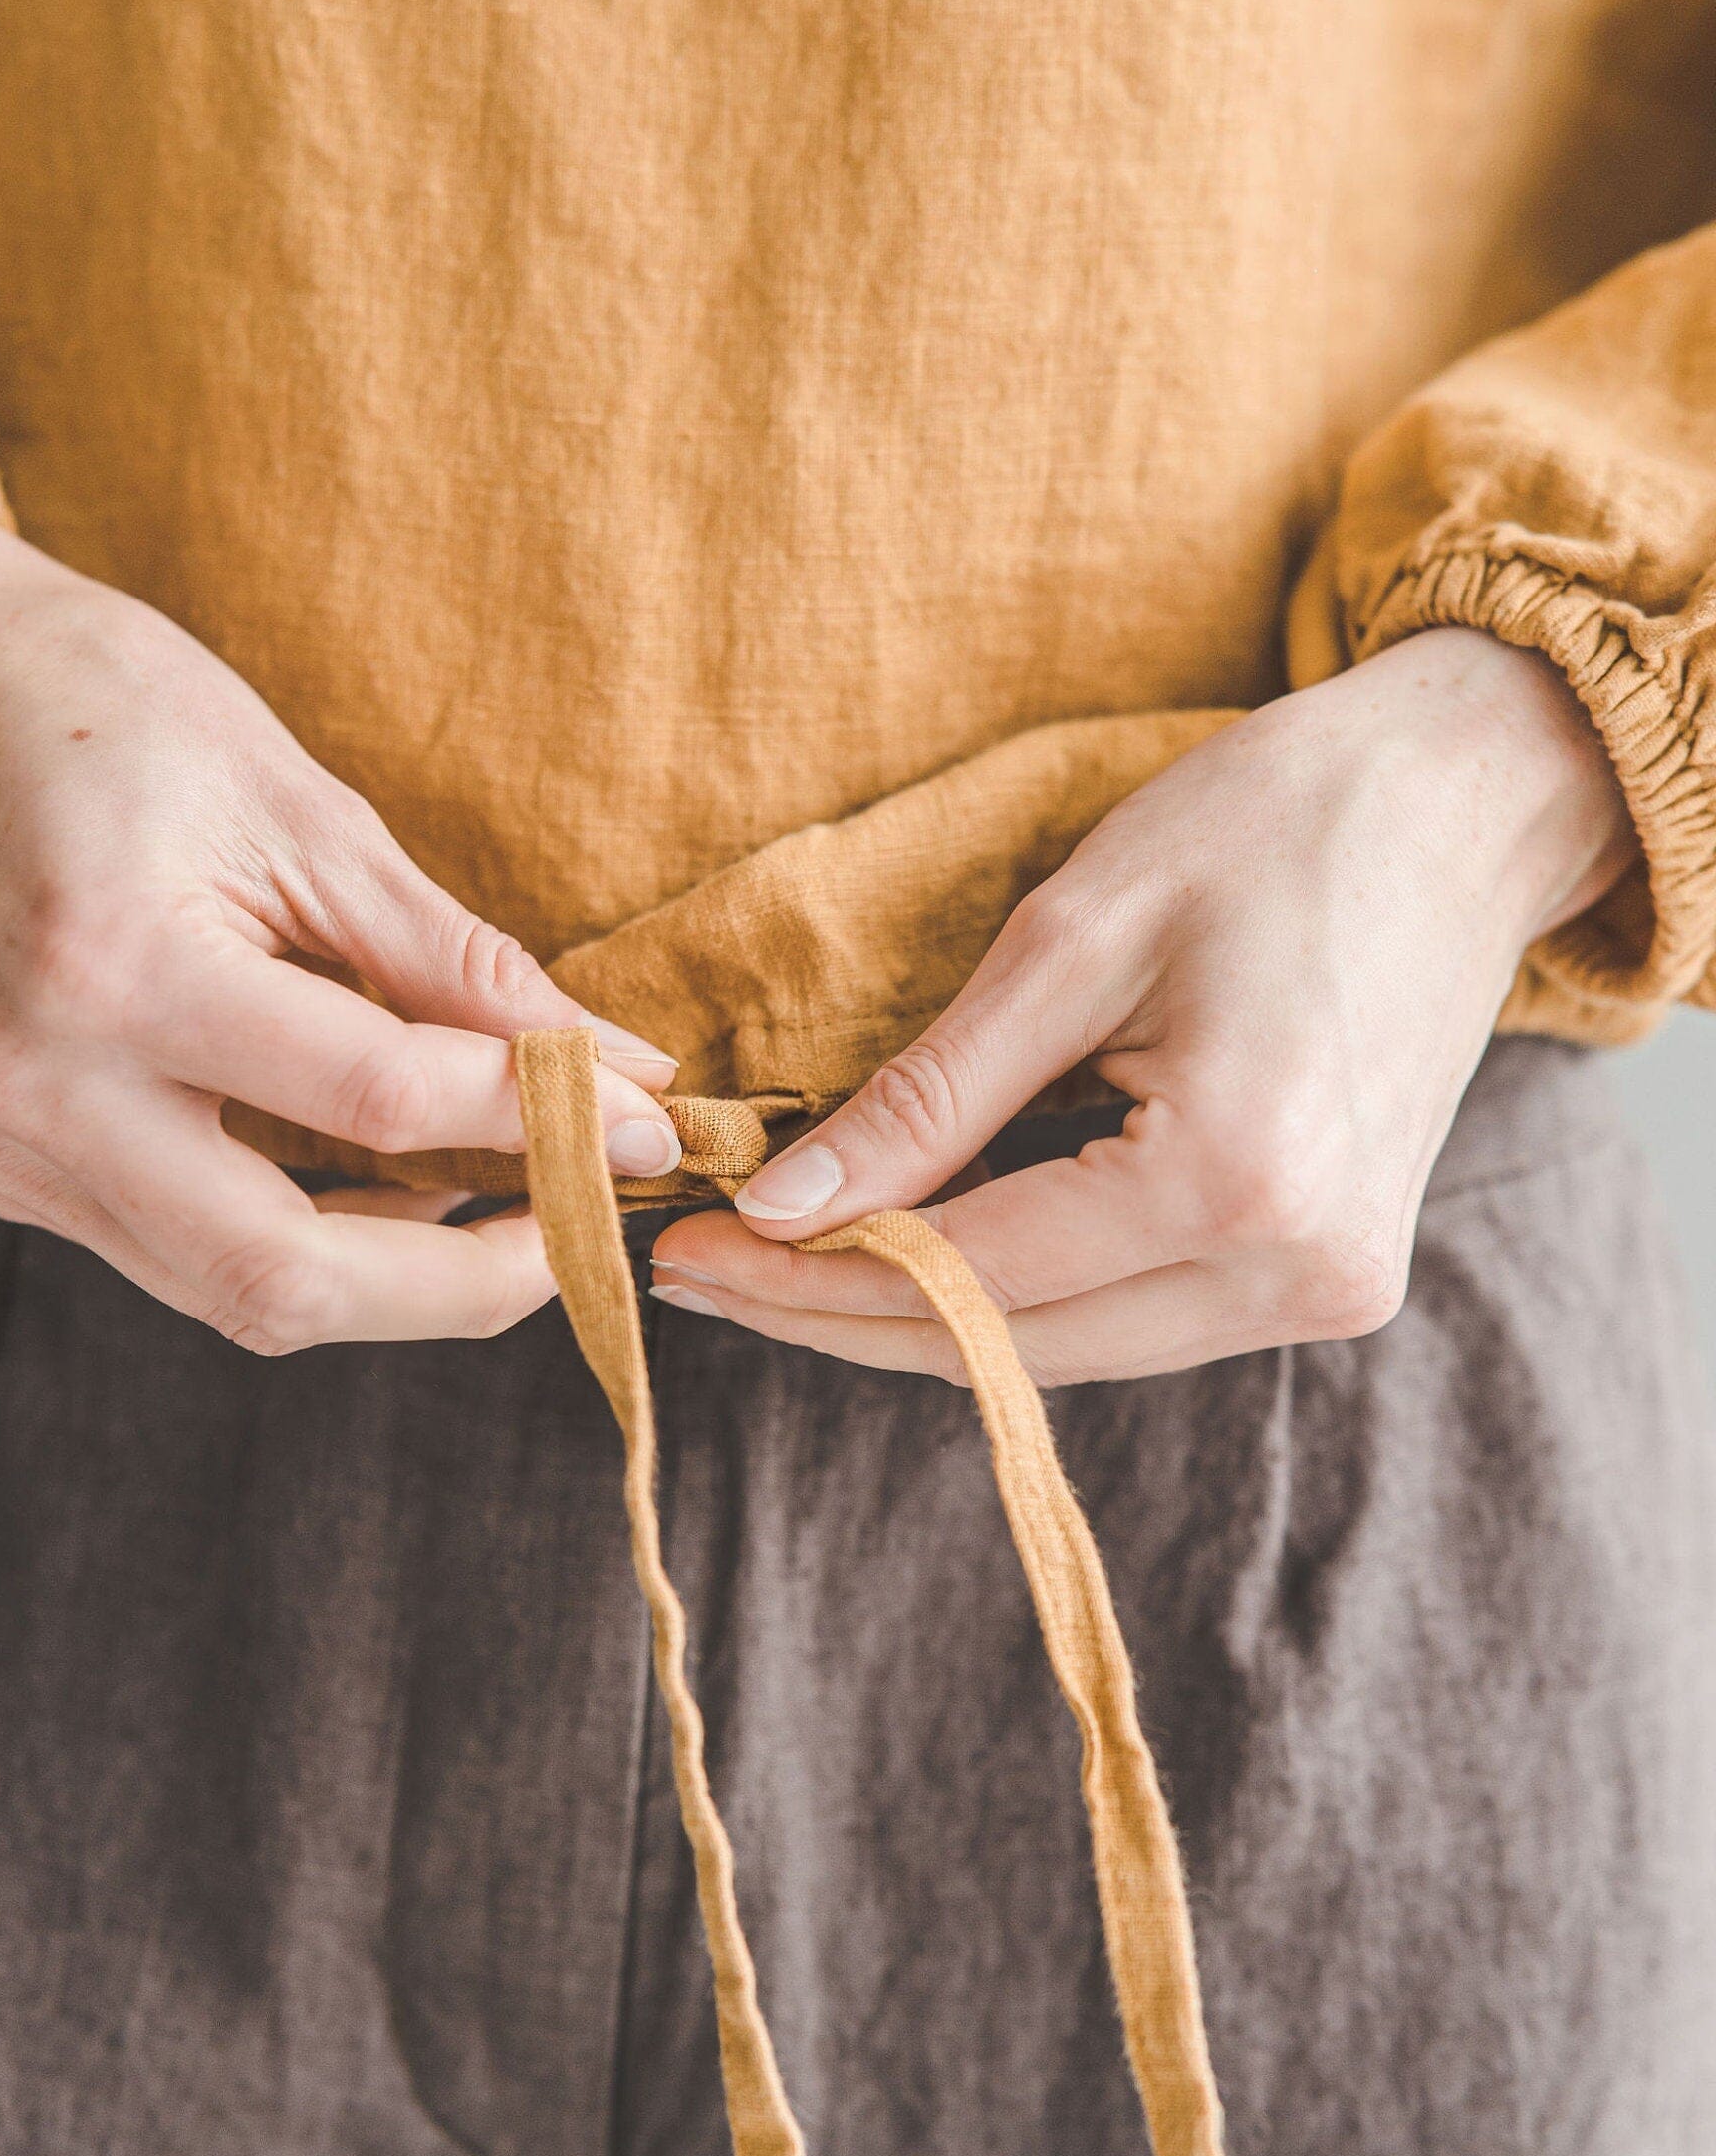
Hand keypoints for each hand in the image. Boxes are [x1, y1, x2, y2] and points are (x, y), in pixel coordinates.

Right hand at [0, 495, 682, 1349]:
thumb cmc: (108, 706)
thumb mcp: (302, 805)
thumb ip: (455, 959)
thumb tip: (615, 1067)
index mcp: (114, 968)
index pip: (372, 1102)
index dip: (538, 1121)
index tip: (650, 1126)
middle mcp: (41, 1088)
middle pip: (286, 1278)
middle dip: (467, 1284)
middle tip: (588, 1236)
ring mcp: (12, 1144)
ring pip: (238, 1294)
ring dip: (399, 1280)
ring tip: (517, 1212)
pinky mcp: (12, 1164)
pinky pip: (189, 1253)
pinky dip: (314, 1242)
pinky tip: (399, 1196)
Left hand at [653, 631, 1636, 1384]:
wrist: (1472, 800)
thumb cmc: (1278, 824)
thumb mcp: (1074, 939)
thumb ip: (928, 1099)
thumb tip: (786, 1210)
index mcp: (1237, 1177)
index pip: (969, 1275)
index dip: (808, 1275)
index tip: (684, 1248)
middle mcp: (1295, 1271)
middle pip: (1009, 1349)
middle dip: (840, 1317)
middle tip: (702, 1275)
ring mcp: (1329, 1291)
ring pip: (1065, 1355)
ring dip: (921, 1319)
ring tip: (783, 1268)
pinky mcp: (1333, 1279)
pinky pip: (1133, 1320)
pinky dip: (1018, 1297)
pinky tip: (916, 1250)